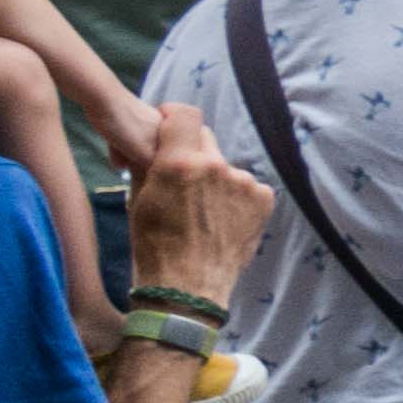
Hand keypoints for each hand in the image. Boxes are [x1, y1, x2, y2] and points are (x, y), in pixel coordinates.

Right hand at [128, 107, 275, 300]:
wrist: (186, 288)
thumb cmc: (153, 246)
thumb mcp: (139, 200)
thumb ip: (150, 164)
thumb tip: (155, 140)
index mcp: (178, 163)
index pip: (184, 114)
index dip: (174, 117)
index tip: (170, 126)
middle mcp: (215, 165)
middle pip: (205, 140)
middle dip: (192, 154)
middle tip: (183, 181)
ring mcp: (243, 182)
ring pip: (225, 168)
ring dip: (214, 181)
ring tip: (202, 213)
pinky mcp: (264, 198)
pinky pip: (247, 187)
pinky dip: (235, 198)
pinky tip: (222, 221)